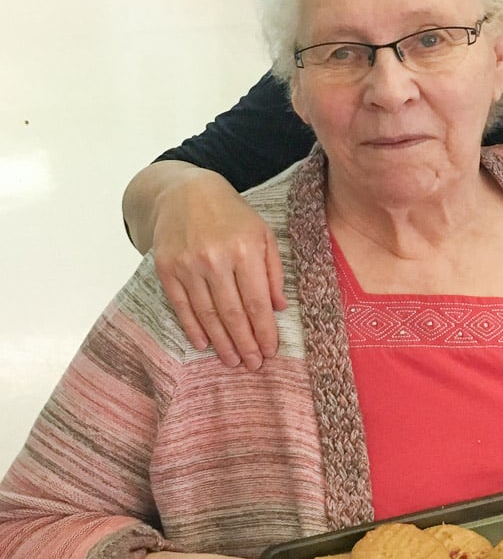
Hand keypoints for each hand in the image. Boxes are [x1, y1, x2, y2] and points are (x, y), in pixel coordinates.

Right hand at [152, 171, 286, 368]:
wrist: (185, 193)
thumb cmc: (232, 215)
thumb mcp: (263, 233)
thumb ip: (273, 271)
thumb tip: (279, 308)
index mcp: (245, 249)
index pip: (257, 302)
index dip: (264, 331)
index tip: (270, 351)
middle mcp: (215, 259)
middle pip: (232, 313)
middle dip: (245, 344)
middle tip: (253, 365)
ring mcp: (188, 265)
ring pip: (207, 314)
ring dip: (221, 342)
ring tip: (232, 361)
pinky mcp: (166, 269)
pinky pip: (182, 306)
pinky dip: (192, 328)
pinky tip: (204, 344)